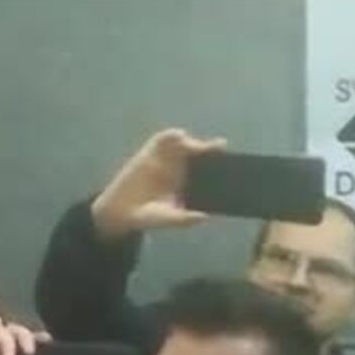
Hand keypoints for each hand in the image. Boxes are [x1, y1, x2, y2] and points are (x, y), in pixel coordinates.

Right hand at [90, 129, 225, 238]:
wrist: (121, 211)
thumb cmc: (148, 216)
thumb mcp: (168, 219)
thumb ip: (184, 219)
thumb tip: (206, 217)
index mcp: (189, 184)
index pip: (208, 170)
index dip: (219, 165)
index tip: (233, 165)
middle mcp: (180, 169)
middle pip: (199, 154)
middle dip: (210, 149)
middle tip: (221, 147)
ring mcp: (165, 159)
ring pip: (183, 144)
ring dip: (193, 142)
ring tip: (199, 146)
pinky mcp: (150, 151)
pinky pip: (163, 139)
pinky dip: (172, 135)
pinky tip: (180, 136)